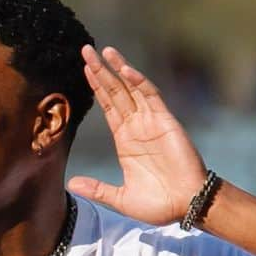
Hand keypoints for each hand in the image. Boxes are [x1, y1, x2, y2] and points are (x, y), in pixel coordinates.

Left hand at [68, 45, 207, 224]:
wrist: (185, 205)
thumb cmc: (158, 205)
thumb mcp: (120, 199)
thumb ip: (97, 189)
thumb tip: (71, 185)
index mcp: (125, 141)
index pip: (108, 108)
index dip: (97, 88)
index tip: (85, 70)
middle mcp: (137, 127)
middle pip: (115, 93)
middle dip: (101, 72)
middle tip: (86, 50)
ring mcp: (151, 122)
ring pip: (131, 89)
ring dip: (118, 70)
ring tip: (103, 51)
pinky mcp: (165, 122)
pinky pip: (151, 97)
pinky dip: (138, 82)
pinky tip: (125, 69)